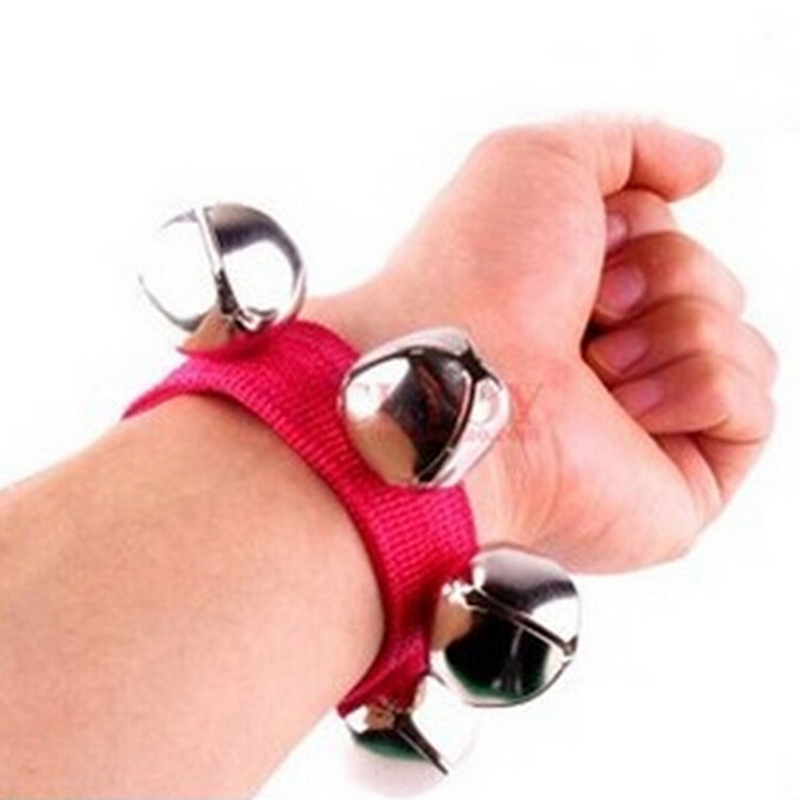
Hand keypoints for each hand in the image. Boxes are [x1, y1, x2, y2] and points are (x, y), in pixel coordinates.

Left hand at [307, 118, 776, 571]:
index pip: (673, 238)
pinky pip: (753, 409)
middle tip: (590, 309)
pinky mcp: (677, 481)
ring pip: (742, 342)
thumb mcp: (539, 160)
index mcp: (579, 293)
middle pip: (715, 285)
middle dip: (664, 276)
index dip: (643, 226)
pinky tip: (623, 413)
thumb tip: (706, 166)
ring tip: (597, 368)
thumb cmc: (478, 275)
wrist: (459, 381)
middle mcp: (611, 355)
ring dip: (675, 333)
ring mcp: (645, 422)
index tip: (590, 243)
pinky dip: (695, 391)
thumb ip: (629, 142)